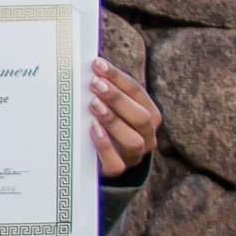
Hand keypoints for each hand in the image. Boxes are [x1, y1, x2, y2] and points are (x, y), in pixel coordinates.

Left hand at [88, 57, 159, 175]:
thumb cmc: (102, 124)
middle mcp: (147, 136)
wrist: (98, 160)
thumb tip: (88, 66)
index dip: (118, 78)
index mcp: (148, 115)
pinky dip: (105, 145)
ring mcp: (134, 156)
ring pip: (134, 140)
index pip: (138, 93)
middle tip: (94, 83)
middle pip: (141, 117)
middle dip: (117, 98)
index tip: (97, 65)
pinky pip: (116, 162)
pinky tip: (93, 129)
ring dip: (114, 121)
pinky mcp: (117, 170)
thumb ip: (102, 91)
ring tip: (94, 105)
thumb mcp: (106, 106)